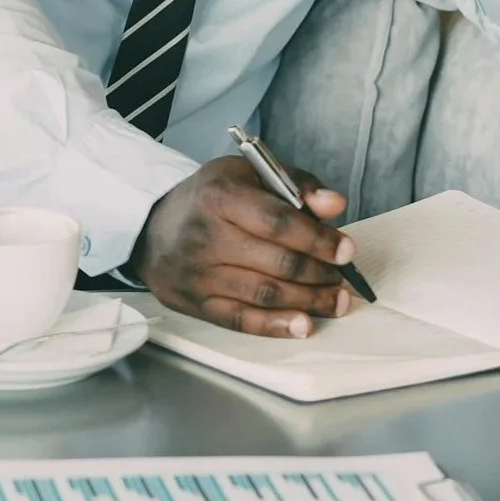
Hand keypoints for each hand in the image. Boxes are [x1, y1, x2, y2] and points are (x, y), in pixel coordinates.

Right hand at [132, 156, 356, 337]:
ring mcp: (200, 274)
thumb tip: (335, 205)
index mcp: (221, 197)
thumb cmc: (210, 198)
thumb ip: (295, 185)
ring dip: (308, 301)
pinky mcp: (196, 304)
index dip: (318, 239)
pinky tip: (304, 325)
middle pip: (277, 262)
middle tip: (343, 278)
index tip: (347, 250)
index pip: (278, 222)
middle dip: (319, 273)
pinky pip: (241, 320)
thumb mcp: (247, 174)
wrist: (151, 228)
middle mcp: (207, 237)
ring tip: (337, 301)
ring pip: (265, 294)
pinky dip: (276, 326)